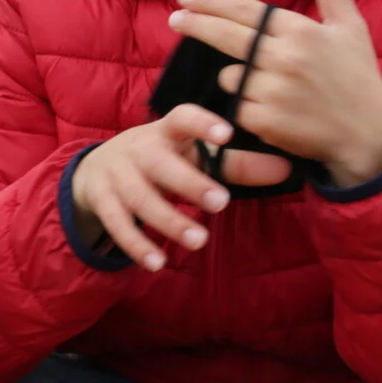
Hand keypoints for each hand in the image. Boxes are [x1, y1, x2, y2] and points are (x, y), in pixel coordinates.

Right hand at [70, 104, 291, 270]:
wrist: (94, 169)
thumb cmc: (158, 159)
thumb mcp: (191, 155)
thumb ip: (236, 164)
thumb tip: (287, 170)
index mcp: (166, 132)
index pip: (183, 118)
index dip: (203, 123)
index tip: (228, 134)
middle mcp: (139, 149)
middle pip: (161, 164)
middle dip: (190, 183)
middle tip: (222, 202)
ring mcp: (117, 174)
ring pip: (141, 198)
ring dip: (169, 220)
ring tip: (198, 240)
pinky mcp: (102, 200)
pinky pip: (118, 224)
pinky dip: (137, 245)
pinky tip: (158, 263)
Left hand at [169, 0, 381, 186]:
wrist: (369, 132)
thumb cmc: (358, 76)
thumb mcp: (350, 27)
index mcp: (301, 30)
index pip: (246, 11)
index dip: (212, 3)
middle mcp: (284, 57)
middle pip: (226, 36)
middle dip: (196, 25)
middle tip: (175, 18)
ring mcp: (273, 90)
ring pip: (229, 76)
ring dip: (236, 78)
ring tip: (265, 86)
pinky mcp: (264, 121)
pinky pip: (235, 106)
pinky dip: (244, 106)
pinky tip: (267, 109)